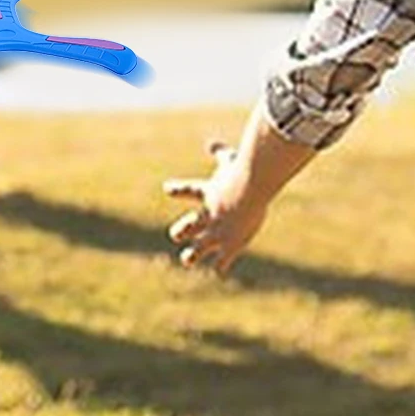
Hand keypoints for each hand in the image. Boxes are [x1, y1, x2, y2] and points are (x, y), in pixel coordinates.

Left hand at [164, 139, 267, 275]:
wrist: (247, 192)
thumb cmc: (241, 172)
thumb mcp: (230, 160)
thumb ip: (220, 153)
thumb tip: (211, 142)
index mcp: (207, 195)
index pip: (189, 190)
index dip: (178, 189)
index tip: (167, 188)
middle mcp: (207, 216)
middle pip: (188, 226)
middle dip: (181, 230)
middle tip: (177, 234)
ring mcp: (216, 233)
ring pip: (197, 250)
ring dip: (192, 255)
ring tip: (187, 259)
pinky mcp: (229, 246)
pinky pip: (222, 262)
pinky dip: (221, 267)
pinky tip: (219, 273)